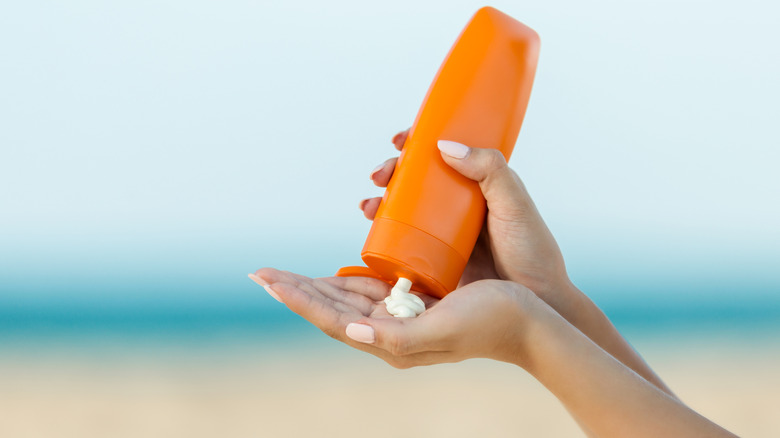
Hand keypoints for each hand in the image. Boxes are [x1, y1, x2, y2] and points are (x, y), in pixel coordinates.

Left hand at [249, 268, 536, 368]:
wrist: (531, 323)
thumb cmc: (491, 324)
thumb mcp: (443, 330)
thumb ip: (396, 337)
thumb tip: (349, 331)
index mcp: (391, 340)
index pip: (330, 318)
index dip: (297, 299)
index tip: (265, 279)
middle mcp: (391, 330)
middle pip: (331, 307)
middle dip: (296, 290)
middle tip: (262, 273)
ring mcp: (403, 315)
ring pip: (346, 297)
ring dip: (315, 284)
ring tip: (285, 273)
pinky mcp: (417, 300)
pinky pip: (373, 287)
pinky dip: (348, 276)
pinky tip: (339, 268)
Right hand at [362, 129, 574, 313]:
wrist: (535, 301)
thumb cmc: (531, 252)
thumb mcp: (513, 204)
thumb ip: (490, 170)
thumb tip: (444, 145)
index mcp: (480, 184)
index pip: (444, 155)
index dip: (418, 142)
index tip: (401, 140)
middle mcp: (460, 205)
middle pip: (417, 179)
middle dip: (391, 172)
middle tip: (379, 177)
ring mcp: (446, 232)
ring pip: (406, 207)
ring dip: (381, 201)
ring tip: (368, 206)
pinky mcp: (436, 259)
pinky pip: (404, 239)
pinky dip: (384, 231)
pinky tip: (371, 229)